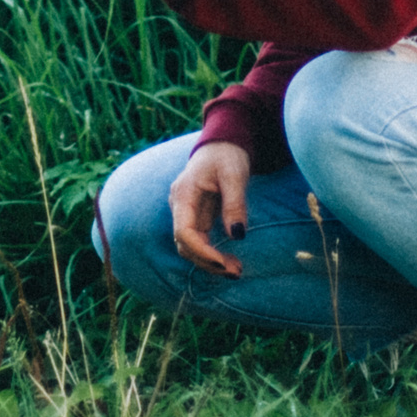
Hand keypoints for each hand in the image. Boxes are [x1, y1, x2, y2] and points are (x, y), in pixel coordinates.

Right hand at [168, 141, 251, 276]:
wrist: (221, 144)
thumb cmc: (227, 155)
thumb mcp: (235, 175)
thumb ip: (234, 204)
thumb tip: (237, 235)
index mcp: (183, 194)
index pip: (184, 231)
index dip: (202, 251)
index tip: (223, 263)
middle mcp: (179, 206)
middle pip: (185, 245)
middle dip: (208, 262)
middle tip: (236, 272)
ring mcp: (185, 213)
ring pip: (190, 247)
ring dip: (210, 262)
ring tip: (236, 270)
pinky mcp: (195, 218)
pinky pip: (198, 242)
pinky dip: (212, 254)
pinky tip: (229, 262)